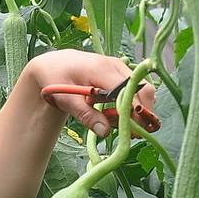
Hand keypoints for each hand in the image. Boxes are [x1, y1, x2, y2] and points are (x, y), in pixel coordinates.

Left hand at [24, 49, 157, 137]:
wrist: (54, 64)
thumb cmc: (57, 80)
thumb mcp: (66, 100)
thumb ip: (86, 115)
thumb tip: (104, 131)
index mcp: (102, 69)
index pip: (128, 90)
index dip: (134, 111)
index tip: (132, 131)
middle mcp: (116, 65)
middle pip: (143, 89)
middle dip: (142, 114)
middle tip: (131, 133)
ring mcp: (121, 67)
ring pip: (144, 90)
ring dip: (138, 110)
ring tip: (118, 123)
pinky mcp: (121, 72)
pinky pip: (136, 89)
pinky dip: (133, 105)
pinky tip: (116, 115)